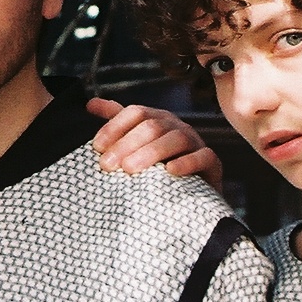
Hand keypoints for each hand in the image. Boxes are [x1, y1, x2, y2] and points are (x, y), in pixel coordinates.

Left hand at [87, 98, 225, 192]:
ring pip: (175, 139)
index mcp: (156, 119)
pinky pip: (203, 157)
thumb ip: (116, 123)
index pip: (135, 113)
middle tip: (107, 165)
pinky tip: (169, 171)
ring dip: (151, 153)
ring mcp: (195, 142)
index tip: (96, 148)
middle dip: (126, 144)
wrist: (188, 197)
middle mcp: (176, 126)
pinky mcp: (212, 162)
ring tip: (130, 170)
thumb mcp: (134, 147)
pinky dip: (186, 163)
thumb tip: (90, 104)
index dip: (114, 127)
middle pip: (151, 126)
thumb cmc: (156, 169)